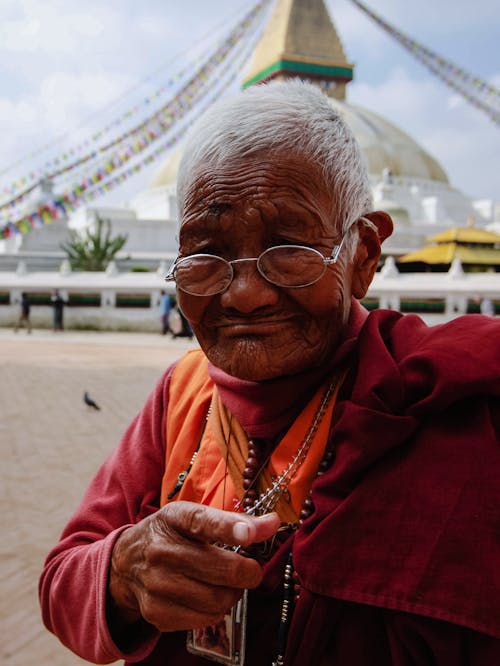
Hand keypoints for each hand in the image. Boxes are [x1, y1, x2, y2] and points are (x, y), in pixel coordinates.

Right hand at [108, 501, 279, 632]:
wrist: (124, 562)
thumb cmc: (169, 534)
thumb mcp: (194, 517)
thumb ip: (234, 521)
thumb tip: (272, 523)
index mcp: (175, 518)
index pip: (204, 522)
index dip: (231, 528)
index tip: (252, 533)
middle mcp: (162, 551)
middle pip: (222, 570)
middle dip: (249, 572)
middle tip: (252, 569)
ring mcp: (157, 584)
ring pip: (218, 599)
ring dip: (234, 593)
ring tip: (229, 583)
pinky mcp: (157, 612)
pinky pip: (205, 619)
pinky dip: (217, 610)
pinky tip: (210, 596)